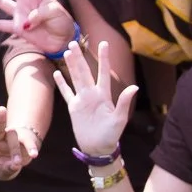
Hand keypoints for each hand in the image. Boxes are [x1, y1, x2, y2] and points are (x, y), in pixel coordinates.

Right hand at [54, 39, 139, 159]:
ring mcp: (82, 100)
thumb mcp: (119, 119)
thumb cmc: (111, 134)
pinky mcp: (73, 108)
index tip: (104, 43)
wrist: (98, 148)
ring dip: (71, 66)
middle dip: (80, 58)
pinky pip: (66, 93)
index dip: (104, 58)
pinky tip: (57, 74)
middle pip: (85, 72)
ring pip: (75, 79)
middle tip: (74, 43)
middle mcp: (92, 94)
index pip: (103, 72)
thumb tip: (134, 87)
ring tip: (66, 52)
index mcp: (104, 94)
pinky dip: (61, 84)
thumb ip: (124, 102)